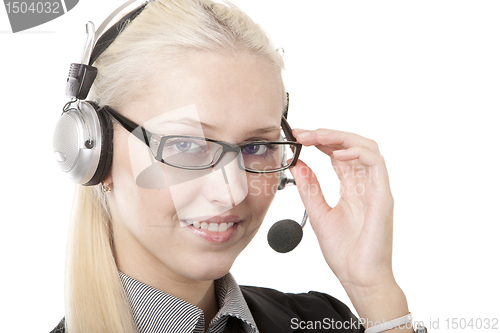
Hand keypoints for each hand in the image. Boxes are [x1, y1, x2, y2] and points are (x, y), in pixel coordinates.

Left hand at [289, 128, 395, 293]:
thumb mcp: (318, 214)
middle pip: (350, 146)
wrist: (358, 277)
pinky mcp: (383, 196)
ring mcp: (375, 188)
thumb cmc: (344, 251)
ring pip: (366, 147)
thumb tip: (298, 164)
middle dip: (326, 134)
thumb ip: (310, 188)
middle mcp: (364, 184)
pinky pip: (376, 164)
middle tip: (303, 133)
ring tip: (317, 136)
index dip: (320, 141)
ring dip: (340, 137)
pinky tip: (337, 153)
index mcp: (350, 189)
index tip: (298, 136)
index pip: (337, 155)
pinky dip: (357, 152)